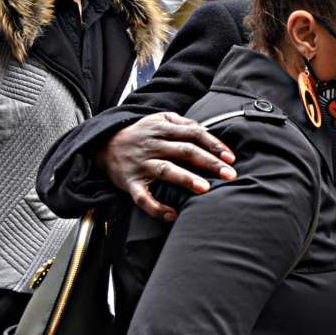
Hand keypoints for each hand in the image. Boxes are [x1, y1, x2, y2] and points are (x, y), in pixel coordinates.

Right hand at [95, 112, 235, 220]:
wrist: (104, 144)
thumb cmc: (142, 133)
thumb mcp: (161, 119)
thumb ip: (185, 124)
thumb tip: (210, 134)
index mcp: (163, 128)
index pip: (194, 134)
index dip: (214, 145)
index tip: (231, 158)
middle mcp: (153, 145)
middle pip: (185, 151)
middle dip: (209, 162)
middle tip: (230, 174)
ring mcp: (141, 164)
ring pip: (166, 170)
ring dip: (186, 179)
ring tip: (205, 188)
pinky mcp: (130, 183)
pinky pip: (142, 197)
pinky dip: (156, 208)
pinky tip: (172, 215)